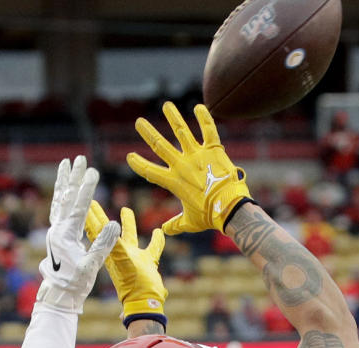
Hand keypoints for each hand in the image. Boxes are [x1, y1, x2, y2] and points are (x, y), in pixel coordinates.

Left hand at [36, 156, 119, 313]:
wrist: (59, 295)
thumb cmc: (76, 283)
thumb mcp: (91, 266)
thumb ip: (102, 245)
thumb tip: (115, 225)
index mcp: (65, 236)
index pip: (78, 207)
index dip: (86, 188)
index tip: (93, 171)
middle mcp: (57, 229)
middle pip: (66, 197)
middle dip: (74, 177)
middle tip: (80, 158)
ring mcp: (54, 231)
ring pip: (58, 200)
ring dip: (64, 181)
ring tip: (66, 164)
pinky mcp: (56, 235)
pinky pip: (57, 209)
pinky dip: (61, 196)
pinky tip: (64, 189)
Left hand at [85, 201, 166, 322]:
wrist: (145, 305)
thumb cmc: (133, 287)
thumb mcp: (122, 263)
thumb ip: (116, 244)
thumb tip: (112, 225)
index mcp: (111, 252)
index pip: (97, 229)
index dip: (93, 215)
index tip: (87, 201)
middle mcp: (119, 255)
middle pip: (107, 231)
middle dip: (100, 216)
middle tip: (93, 202)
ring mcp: (132, 260)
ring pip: (128, 237)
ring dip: (127, 224)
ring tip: (126, 209)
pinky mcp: (146, 266)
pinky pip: (151, 248)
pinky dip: (155, 240)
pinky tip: (158, 232)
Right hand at [127, 102, 251, 234]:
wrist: (229, 208)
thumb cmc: (210, 217)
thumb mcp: (190, 222)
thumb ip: (176, 224)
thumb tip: (165, 231)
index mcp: (174, 182)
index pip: (151, 171)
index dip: (139, 164)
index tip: (129, 156)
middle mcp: (182, 165)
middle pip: (160, 146)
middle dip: (148, 133)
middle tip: (139, 122)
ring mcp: (197, 155)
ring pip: (182, 131)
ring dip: (173, 117)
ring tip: (167, 105)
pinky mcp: (213, 150)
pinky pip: (208, 130)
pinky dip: (204, 117)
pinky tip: (199, 106)